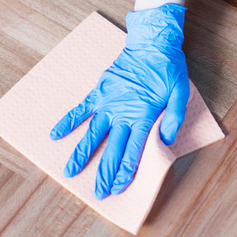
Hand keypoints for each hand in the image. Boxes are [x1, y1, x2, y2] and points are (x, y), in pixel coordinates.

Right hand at [50, 4, 189, 199]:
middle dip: (105, 173)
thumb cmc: (168, 69)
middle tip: (98, 193)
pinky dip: (68, 121)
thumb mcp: (180, 92)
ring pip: (92, 133)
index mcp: (143, 116)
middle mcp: (122, 113)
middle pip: (112, 149)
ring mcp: (108, 102)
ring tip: (70, 172)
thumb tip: (164, 141)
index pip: (133, 151)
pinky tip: (55, 134)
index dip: (125, 171)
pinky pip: (81, 109)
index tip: (118, 188)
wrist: (151, 43)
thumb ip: (174, 117)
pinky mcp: (99, 91)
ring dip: (82, 154)